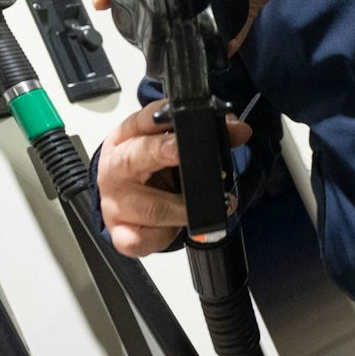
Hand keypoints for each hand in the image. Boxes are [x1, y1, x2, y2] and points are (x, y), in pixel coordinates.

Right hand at [97, 99, 251, 256]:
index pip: (140, 121)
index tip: (183, 116)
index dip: (160, 117)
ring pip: (150, 207)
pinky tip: (179, 229)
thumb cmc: (149, 169)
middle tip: (186, 153)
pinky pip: (141, 239)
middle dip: (162, 153)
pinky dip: (164, 237)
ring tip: (214, 205)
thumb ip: (206, 134)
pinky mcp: (120, 234)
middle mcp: (115, 169)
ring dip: (184, 208)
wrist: (123, 202)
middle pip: (133, 158)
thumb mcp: (173, 146)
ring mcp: (114, 203)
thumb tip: (239, 130)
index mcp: (125, 139)